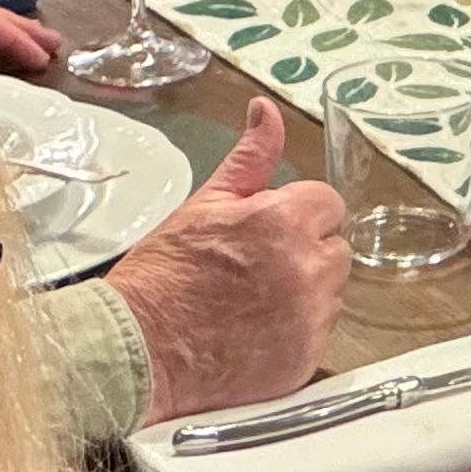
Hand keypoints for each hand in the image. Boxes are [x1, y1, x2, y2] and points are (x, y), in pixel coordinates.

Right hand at [109, 99, 353, 421]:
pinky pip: (319, 335)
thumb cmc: (161, 278)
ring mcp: (309, 318)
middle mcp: (306, 269)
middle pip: (334, 248)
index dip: (296, 215)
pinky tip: (255, 334)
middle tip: (253, 270)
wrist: (136, 351)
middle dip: (304, 253)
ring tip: (251, 304)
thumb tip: (266, 112)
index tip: (266, 232)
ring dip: (303, 294)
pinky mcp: (305, 359)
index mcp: (283, 222)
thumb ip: (250, 157)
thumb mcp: (203, 205)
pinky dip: (295, 334)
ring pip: (330, 292)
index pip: (327, 203)